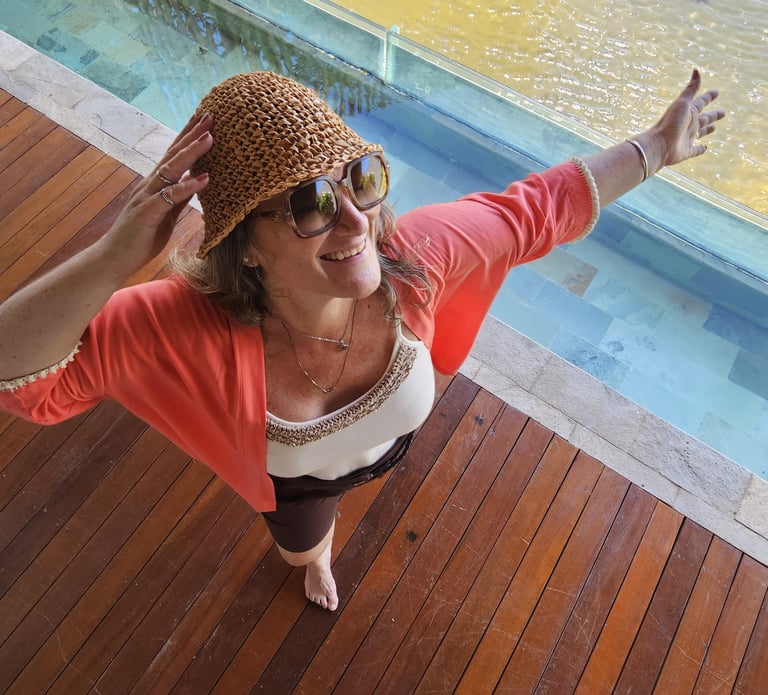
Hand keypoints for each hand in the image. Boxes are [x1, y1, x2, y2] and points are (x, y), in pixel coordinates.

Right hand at [98, 112, 213, 276]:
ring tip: (210, 138)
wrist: (116, 258)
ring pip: (171, 169)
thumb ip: (179, 198)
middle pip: (174, 154)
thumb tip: (196, 183)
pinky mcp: (147, 212)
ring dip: (191, 152)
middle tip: (211, 115)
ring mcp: (147, 196)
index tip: (206, 121)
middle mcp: (150, 185)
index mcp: (156, 185)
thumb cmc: (142, 237)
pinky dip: (187, 186)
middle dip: (192, 134)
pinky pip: (169, 197)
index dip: (190, 137)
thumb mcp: (167, 215)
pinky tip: (204, 178)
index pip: (175, 155)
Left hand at [649, 69, 725, 168]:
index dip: (708, 97)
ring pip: (700, 133)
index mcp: (688, 112)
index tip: (716, 92)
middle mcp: (688, 125)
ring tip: (714, 127)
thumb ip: (691, 89)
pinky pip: (696, 150)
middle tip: (723, 112)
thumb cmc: (669, 123)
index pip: (701, 102)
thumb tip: (696, 69)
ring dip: (707, 130)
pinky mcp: (687, 151)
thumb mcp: (682, 104)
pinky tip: (705, 148)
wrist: (657, 146)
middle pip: (704, 118)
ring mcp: (687, 138)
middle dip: (713, 115)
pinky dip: (701, 149)